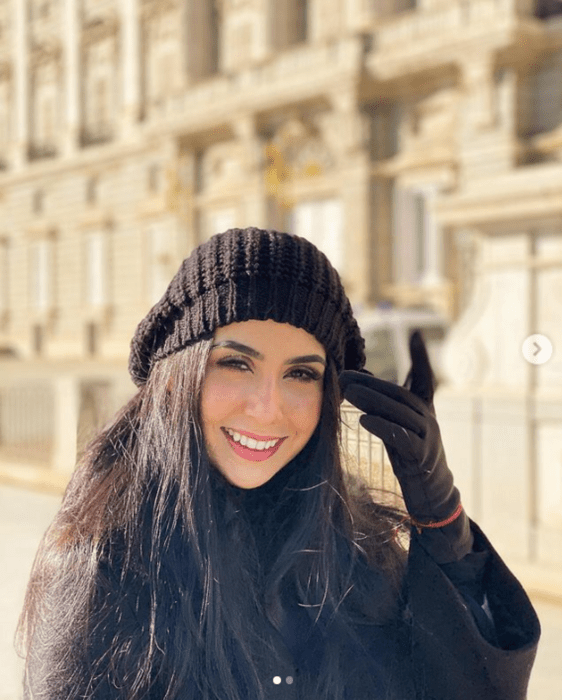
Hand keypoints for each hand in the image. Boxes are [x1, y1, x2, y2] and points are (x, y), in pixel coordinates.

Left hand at [339, 331, 472, 562]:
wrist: (430, 492)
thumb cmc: (410, 454)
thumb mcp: (397, 424)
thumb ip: (382, 402)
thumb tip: (358, 377)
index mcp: (423, 409)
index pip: (424, 377)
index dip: (420, 355)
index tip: (415, 333)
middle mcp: (428, 419)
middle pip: (400, 394)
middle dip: (372, 383)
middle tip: (344, 375)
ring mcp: (427, 438)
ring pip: (399, 413)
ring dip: (372, 400)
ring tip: (348, 391)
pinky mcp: (421, 457)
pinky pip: (401, 438)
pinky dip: (382, 426)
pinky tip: (363, 419)